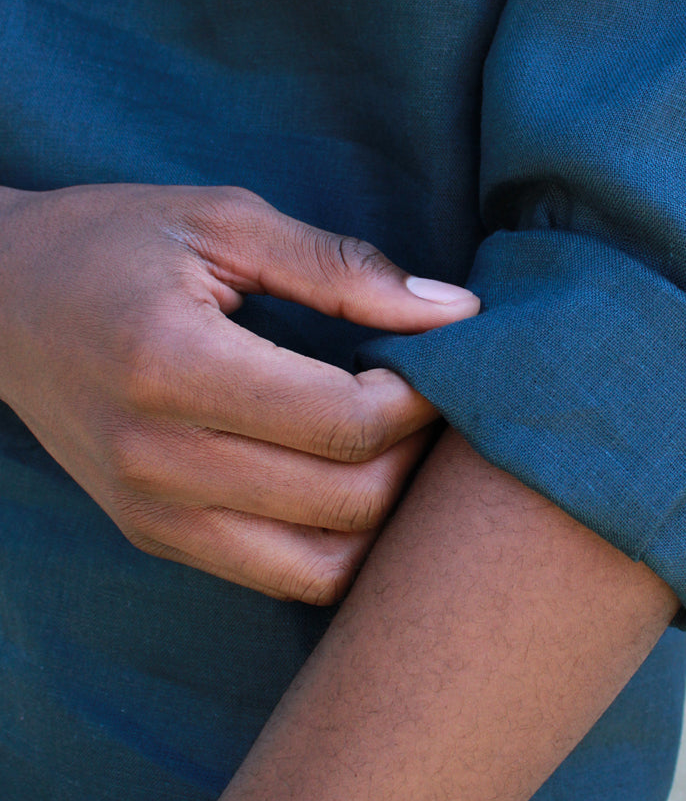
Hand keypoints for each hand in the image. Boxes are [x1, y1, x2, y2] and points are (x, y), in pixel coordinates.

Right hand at [0, 183, 478, 602]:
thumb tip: (457, 312)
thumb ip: (342, 269)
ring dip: (387, 514)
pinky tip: (350, 480)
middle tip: (429, 400)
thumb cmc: (114, 243)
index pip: (342, 421)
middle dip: (416, 453)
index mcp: (171, 366)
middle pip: (347, 501)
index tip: (436, 359)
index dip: (420, 397)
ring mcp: (152, 514)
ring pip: (325, 565)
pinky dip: (339, 544)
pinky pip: (282, 577)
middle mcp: (157, 460)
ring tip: (394, 444)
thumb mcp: (227, 223)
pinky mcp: (156, 537)